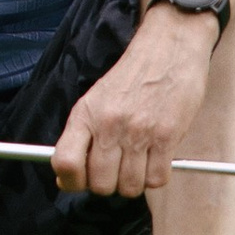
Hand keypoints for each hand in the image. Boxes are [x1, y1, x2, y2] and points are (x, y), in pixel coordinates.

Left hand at [50, 8, 217, 197]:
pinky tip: (155, 159)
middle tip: (116, 170)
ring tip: (137, 163)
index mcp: (85, 114)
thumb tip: (65, 178)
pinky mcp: (167, 135)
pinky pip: (156, 179)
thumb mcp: (96, 98)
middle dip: (107, 185)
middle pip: (100, 184)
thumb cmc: (132, 76)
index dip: (70, 181)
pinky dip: (155, 177)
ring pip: (129, 187)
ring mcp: (138, 131)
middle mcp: (108, 124)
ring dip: (133, 183)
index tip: (78, 181)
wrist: (169, 48)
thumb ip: (81, 136)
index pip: (65, 162)